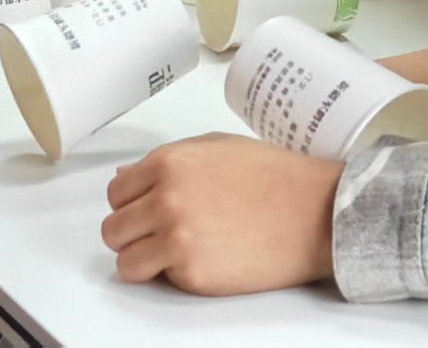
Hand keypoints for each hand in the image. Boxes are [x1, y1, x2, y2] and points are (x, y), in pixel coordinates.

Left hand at [103, 135, 339, 295]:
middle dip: (133, 233)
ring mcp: (177, 238)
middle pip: (114, 229)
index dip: (132, 204)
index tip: (147, 211)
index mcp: (169, 163)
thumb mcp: (217, 147)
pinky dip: (173, 275)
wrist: (314, 212)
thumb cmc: (274, 177)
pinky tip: (203, 258)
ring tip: (174, 253)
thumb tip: (127, 179)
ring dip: (143, 259)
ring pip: (125, 261)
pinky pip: (158, 280)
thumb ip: (168, 161)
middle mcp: (166, 199)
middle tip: (159, 235)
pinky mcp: (192, 273)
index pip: (117, 193)